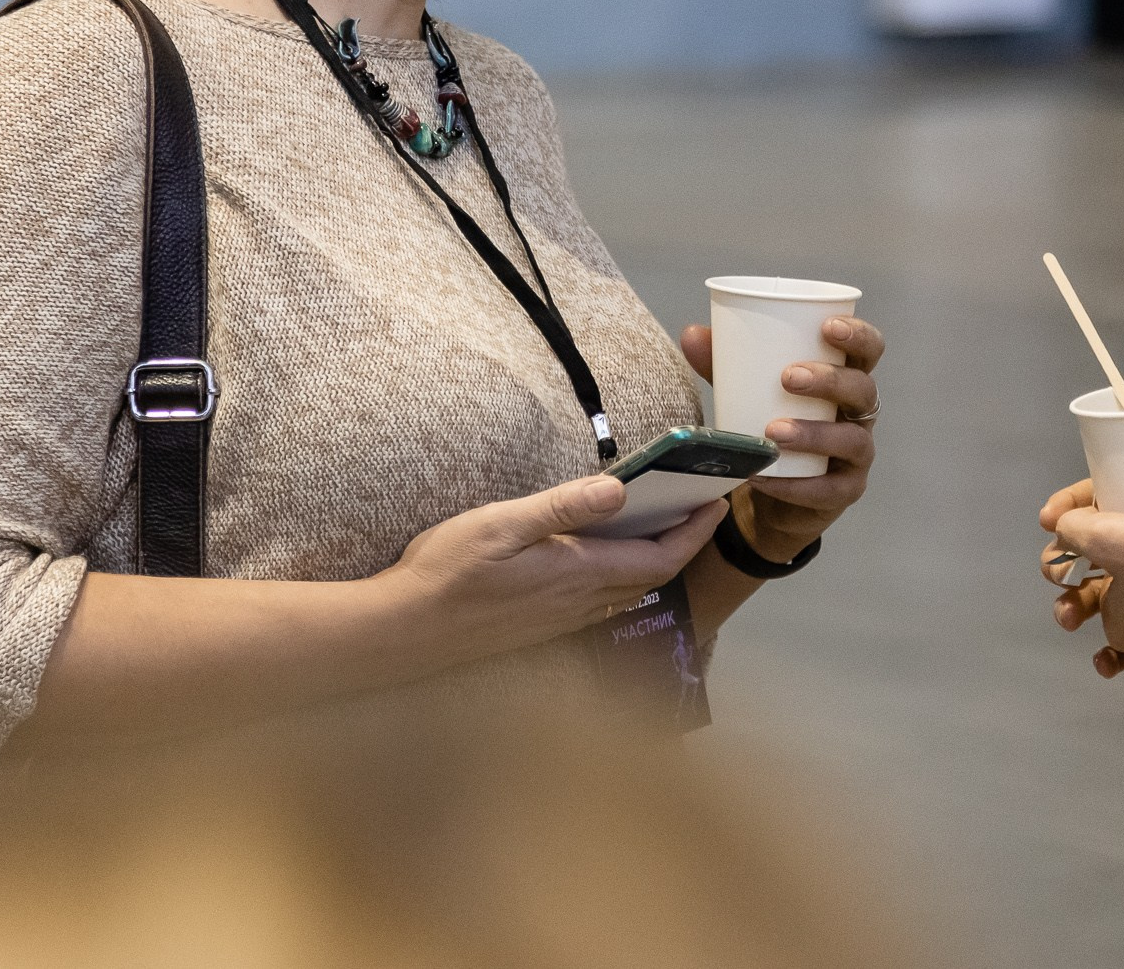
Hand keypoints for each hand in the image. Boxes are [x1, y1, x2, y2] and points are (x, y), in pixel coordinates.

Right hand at [381, 476, 726, 667]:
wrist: (405, 632)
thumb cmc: (447, 572)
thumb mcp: (502, 524)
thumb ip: (562, 508)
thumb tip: (620, 490)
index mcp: (578, 574)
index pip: (659, 557)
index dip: (695, 532)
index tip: (718, 503)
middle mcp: (579, 603)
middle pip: (652, 576)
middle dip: (684, 543)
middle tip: (699, 507)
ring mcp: (561, 620)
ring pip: (629, 592)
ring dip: (655, 562)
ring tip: (663, 525)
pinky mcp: (543, 627)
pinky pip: (603, 602)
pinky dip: (624, 577)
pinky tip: (607, 559)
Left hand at [679, 315, 883, 562]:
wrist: (769, 496)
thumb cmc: (768, 426)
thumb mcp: (747, 393)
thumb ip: (725, 364)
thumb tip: (692, 333)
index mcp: (844, 378)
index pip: (868, 350)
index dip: (858, 334)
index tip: (827, 326)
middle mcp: (858, 413)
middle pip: (862, 389)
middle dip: (830, 379)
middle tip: (789, 377)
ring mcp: (857, 454)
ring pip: (851, 440)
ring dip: (814, 433)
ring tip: (773, 432)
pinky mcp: (845, 491)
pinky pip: (828, 489)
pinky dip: (794, 485)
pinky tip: (763, 477)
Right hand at [1037, 438, 1123, 678]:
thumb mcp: (1108, 523)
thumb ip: (1075, 524)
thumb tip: (1060, 527)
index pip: (1088, 509)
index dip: (1065, 509)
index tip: (1048, 518)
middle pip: (1079, 561)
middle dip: (1057, 567)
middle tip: (1059, 573)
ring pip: (1087, 604)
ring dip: (1067, 609)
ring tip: (1070, 617)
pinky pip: (1119, 652)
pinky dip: (1106, 660)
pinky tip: (1103, 660)